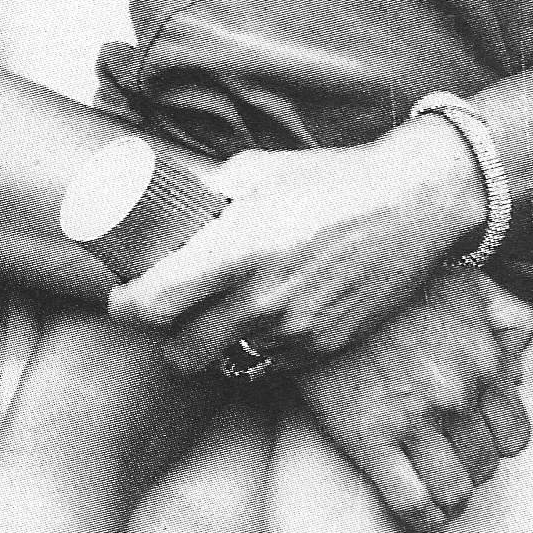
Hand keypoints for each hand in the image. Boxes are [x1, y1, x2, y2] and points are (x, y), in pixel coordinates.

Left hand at [109, 128, 480, 368]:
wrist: (410, 205)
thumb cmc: (331, 180)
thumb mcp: (258, 171)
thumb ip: (207, 194)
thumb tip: (162, 200)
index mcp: (239, 249)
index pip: (155, 303)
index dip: (126, 305)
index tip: (123, 297)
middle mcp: (262, 299)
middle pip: (180, 351)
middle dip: (168, 334)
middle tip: (174, 308)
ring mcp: (293, 330)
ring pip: (224, 359)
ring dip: (215, 339)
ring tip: (227, 304)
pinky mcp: (320, 348)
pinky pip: (266, 361)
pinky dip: (258, 343)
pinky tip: (269, 309)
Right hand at [295, 269, 532, 532]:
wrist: (316, 290)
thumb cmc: (391, 287)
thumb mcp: (463, 281)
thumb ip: (506, 314)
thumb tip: (521, 360)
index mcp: (483, 358)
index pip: (513, 436)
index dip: (494, 444)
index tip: (474, 441)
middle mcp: (457, 392)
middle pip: (484, 466)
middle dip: (469, 468)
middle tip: (447, 461)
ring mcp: (414, 418)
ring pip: (455, 491)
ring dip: (447, 497)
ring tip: (433, 490)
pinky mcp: (370, 438)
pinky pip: (413, 503)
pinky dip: (421, 518)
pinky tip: (416, 513)